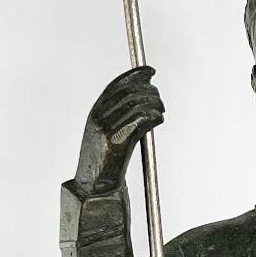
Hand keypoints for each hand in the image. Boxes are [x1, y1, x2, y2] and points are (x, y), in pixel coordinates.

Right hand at [75, 66, 163, 191]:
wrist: (95, 185)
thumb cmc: (106, 159)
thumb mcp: (110, 131)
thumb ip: (121, 115)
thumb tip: (145, 97)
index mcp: (95, 113)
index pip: (116, 85)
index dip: (134, 74)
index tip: (150, 71)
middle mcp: (98, 118)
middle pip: (127, 92)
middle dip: (147, 90)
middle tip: (158, 97)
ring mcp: (106, 130)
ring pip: (135, 105)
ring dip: (153, 103)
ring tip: (161, 110)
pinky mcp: (116, 142)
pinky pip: (139, 121)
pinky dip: (152, 116)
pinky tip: (158, 119)